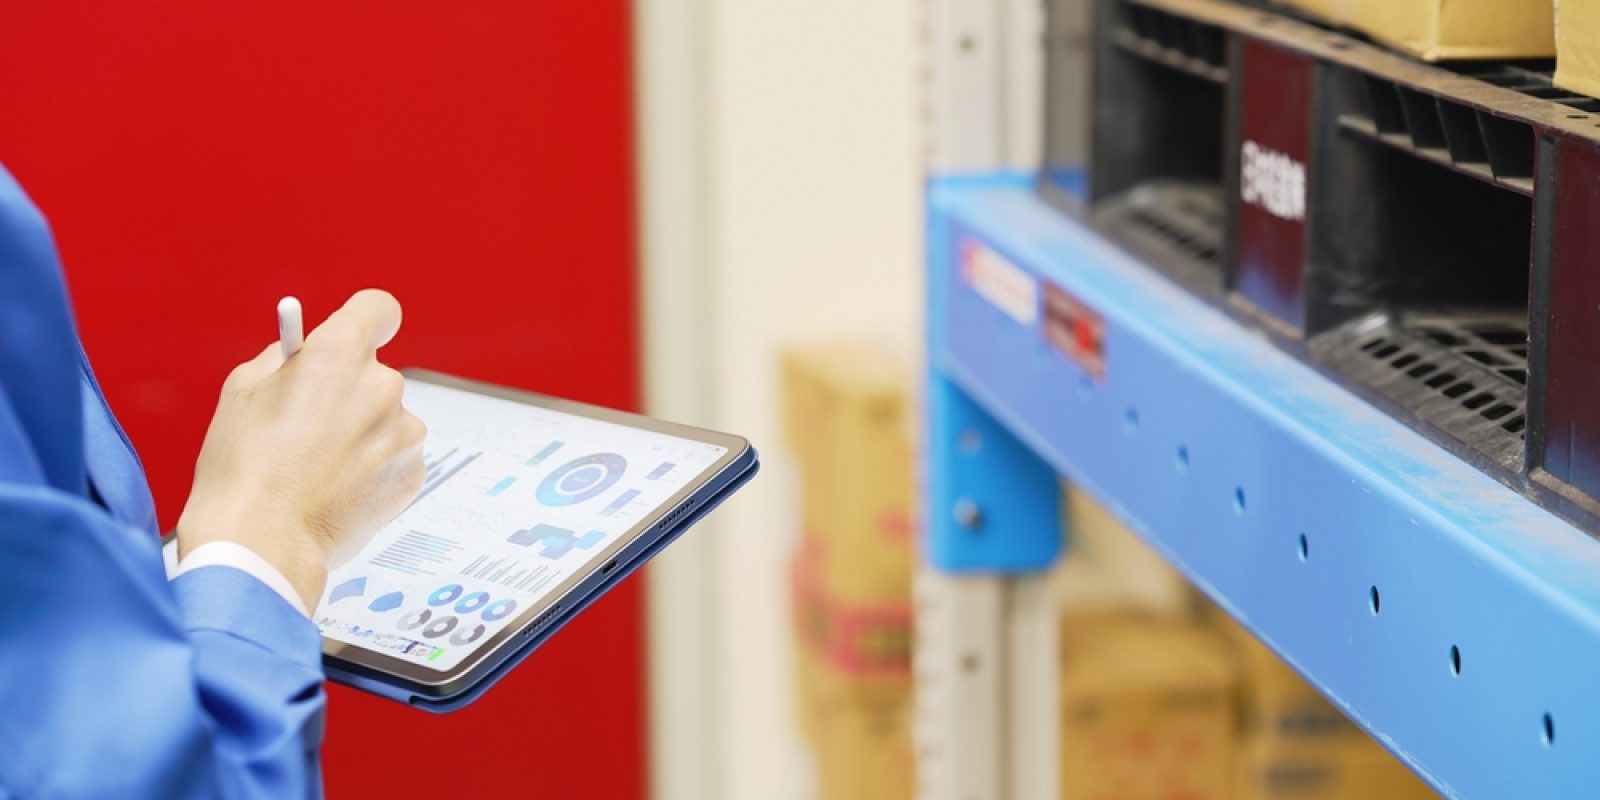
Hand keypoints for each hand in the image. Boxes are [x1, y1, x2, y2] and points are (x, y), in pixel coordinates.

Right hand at [176, 289, 426, 610]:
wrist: (262, 542)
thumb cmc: (244, 469)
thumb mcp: (243, 390)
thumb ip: (285, 360)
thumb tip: (304, 354)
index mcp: (340, 354)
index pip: (377, 309)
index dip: (365, 320)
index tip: (356, 333)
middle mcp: (383, 386)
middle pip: (374, 373)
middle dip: (348, 390)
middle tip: (310, 424)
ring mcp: (404, 432)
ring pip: (385, 418)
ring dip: (362, 432)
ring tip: (318, 466)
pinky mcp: (414, 473)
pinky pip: (394, 457)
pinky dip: (373, 468)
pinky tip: (336, 489)